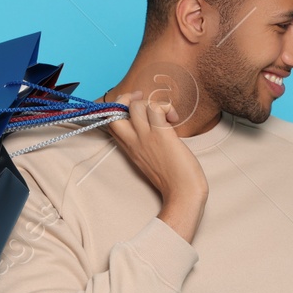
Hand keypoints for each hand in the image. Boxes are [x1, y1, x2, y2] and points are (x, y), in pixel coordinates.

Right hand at [105, 91, 207, 241]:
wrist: (183, 193)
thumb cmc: (172, 179)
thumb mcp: (149, 161)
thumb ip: (144, 144)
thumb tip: (153, 125)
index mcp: (129, 147)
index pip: (110, 121)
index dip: (118, 109)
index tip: (133, 108)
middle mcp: (133, 140)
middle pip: (115, 109)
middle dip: (126, 98)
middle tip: (145, 103)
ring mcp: (146, 137)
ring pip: (137, 105)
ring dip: (152, 103)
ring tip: (166, 115)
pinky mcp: (162, 135)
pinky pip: (157, 108)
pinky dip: (167, 108)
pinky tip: (175, 119)